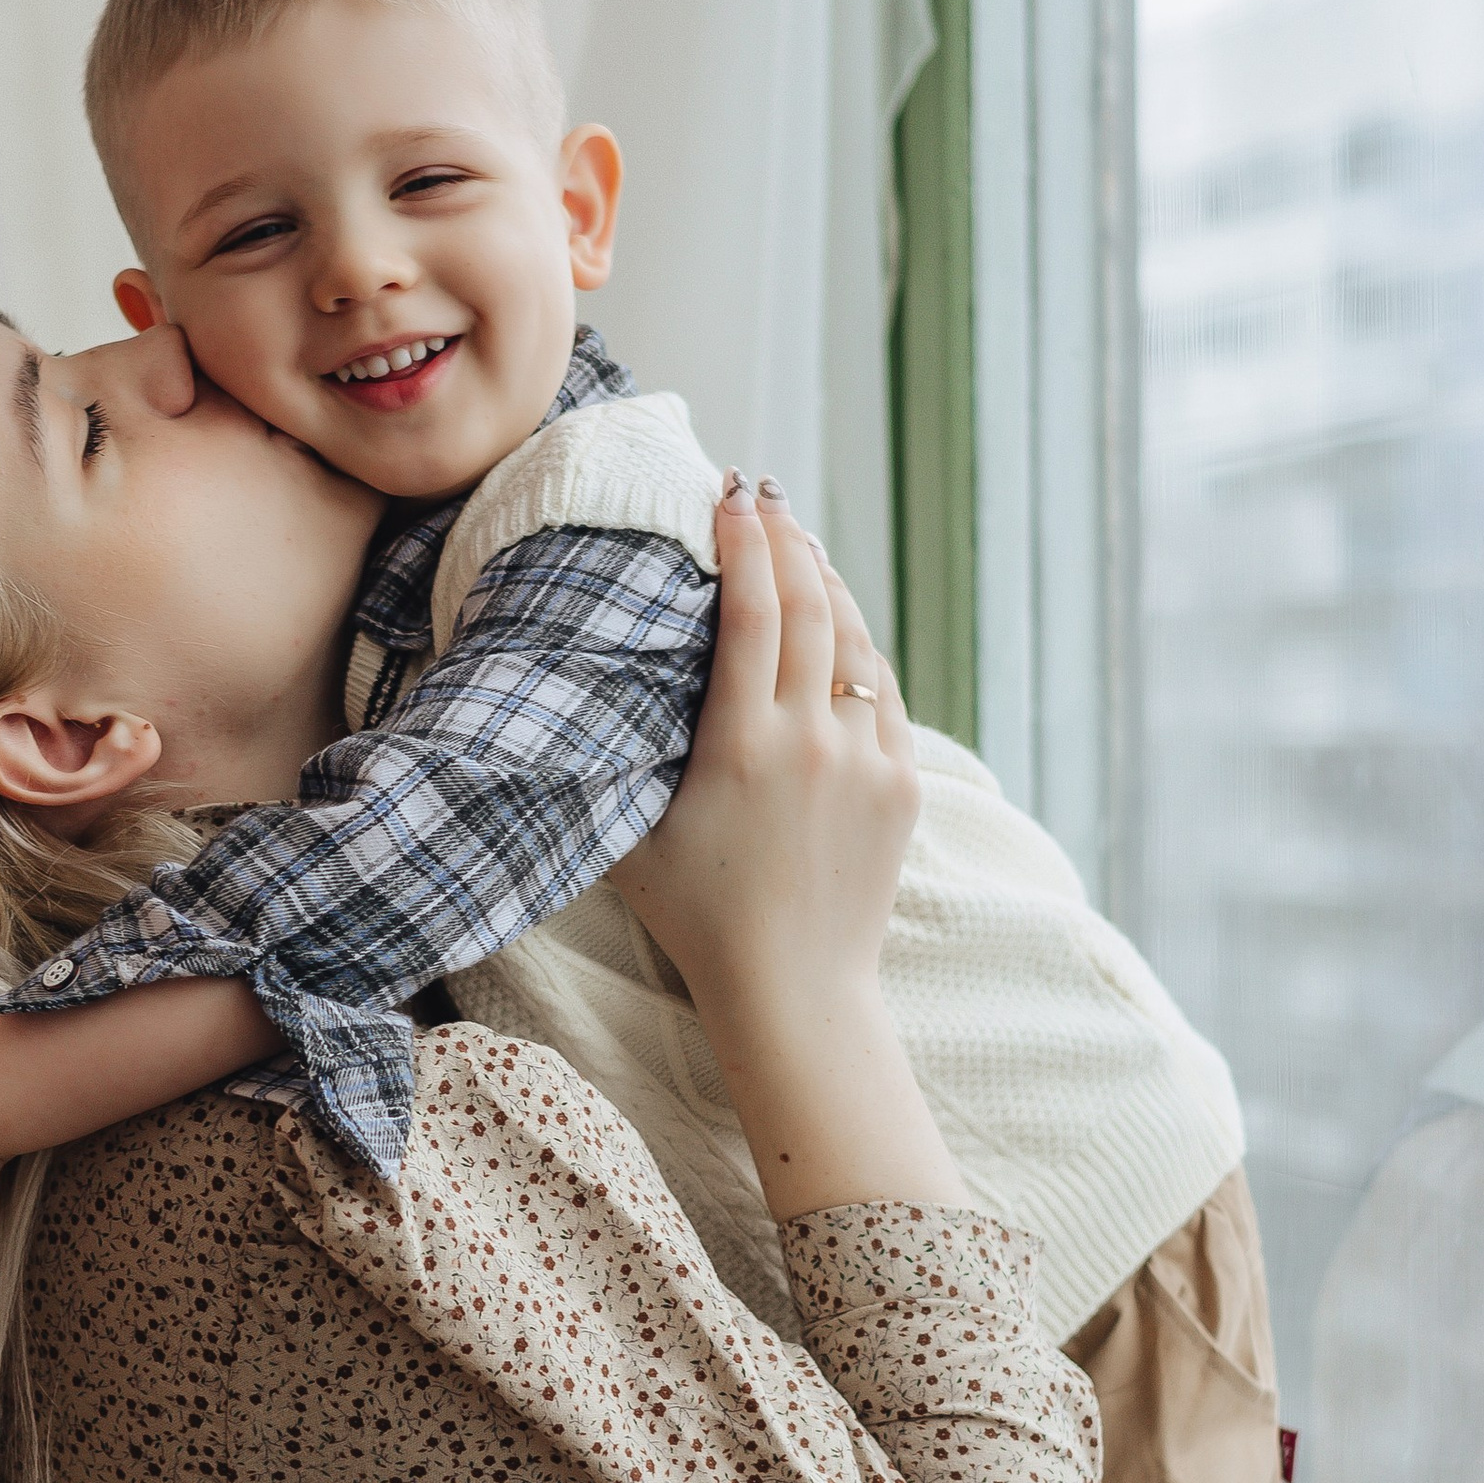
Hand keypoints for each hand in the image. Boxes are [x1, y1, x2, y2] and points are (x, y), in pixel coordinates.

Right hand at [610, 473, 918, 1029]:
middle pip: (808, 608)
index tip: (729, 497)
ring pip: (853, 642)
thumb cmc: (698, 918)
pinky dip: (858, 645)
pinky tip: (838, 622)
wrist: (795, 988)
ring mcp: (867, 760)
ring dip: (826, 581)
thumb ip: (621, 760)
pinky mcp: (902, 782)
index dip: (742, 546)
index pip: (752, 615)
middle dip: (784, 540)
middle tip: (762, 494)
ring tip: (799, 541)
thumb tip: (581, 695)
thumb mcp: (634, 837)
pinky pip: (883, 689)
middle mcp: (812, 742)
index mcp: (742, 747)